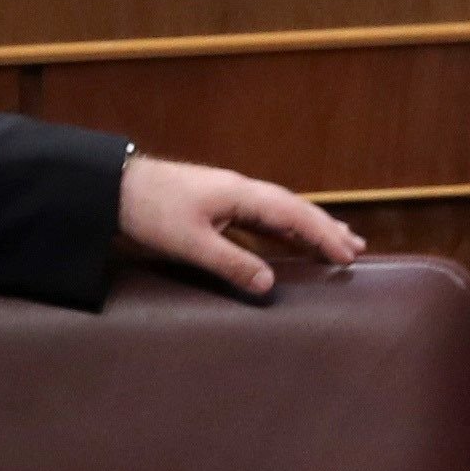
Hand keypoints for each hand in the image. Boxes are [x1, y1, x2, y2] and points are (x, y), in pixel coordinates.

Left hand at [116, 155, 363, 295]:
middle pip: (294, 208)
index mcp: (241, 194)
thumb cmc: (150, 211)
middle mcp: (241, 189)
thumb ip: (231, 263)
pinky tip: (286, 237)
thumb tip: (270, 285)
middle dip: (325, 229)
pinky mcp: (215, 200)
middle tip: (355, 249)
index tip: (348, 255)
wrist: (114, 185)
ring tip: (334, 241)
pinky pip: (259, 214)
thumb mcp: (190, 244)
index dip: (323, 235)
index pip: (294, 215)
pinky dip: (281, 226)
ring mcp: (228, 193)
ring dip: (307, 226)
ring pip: (279, 210)